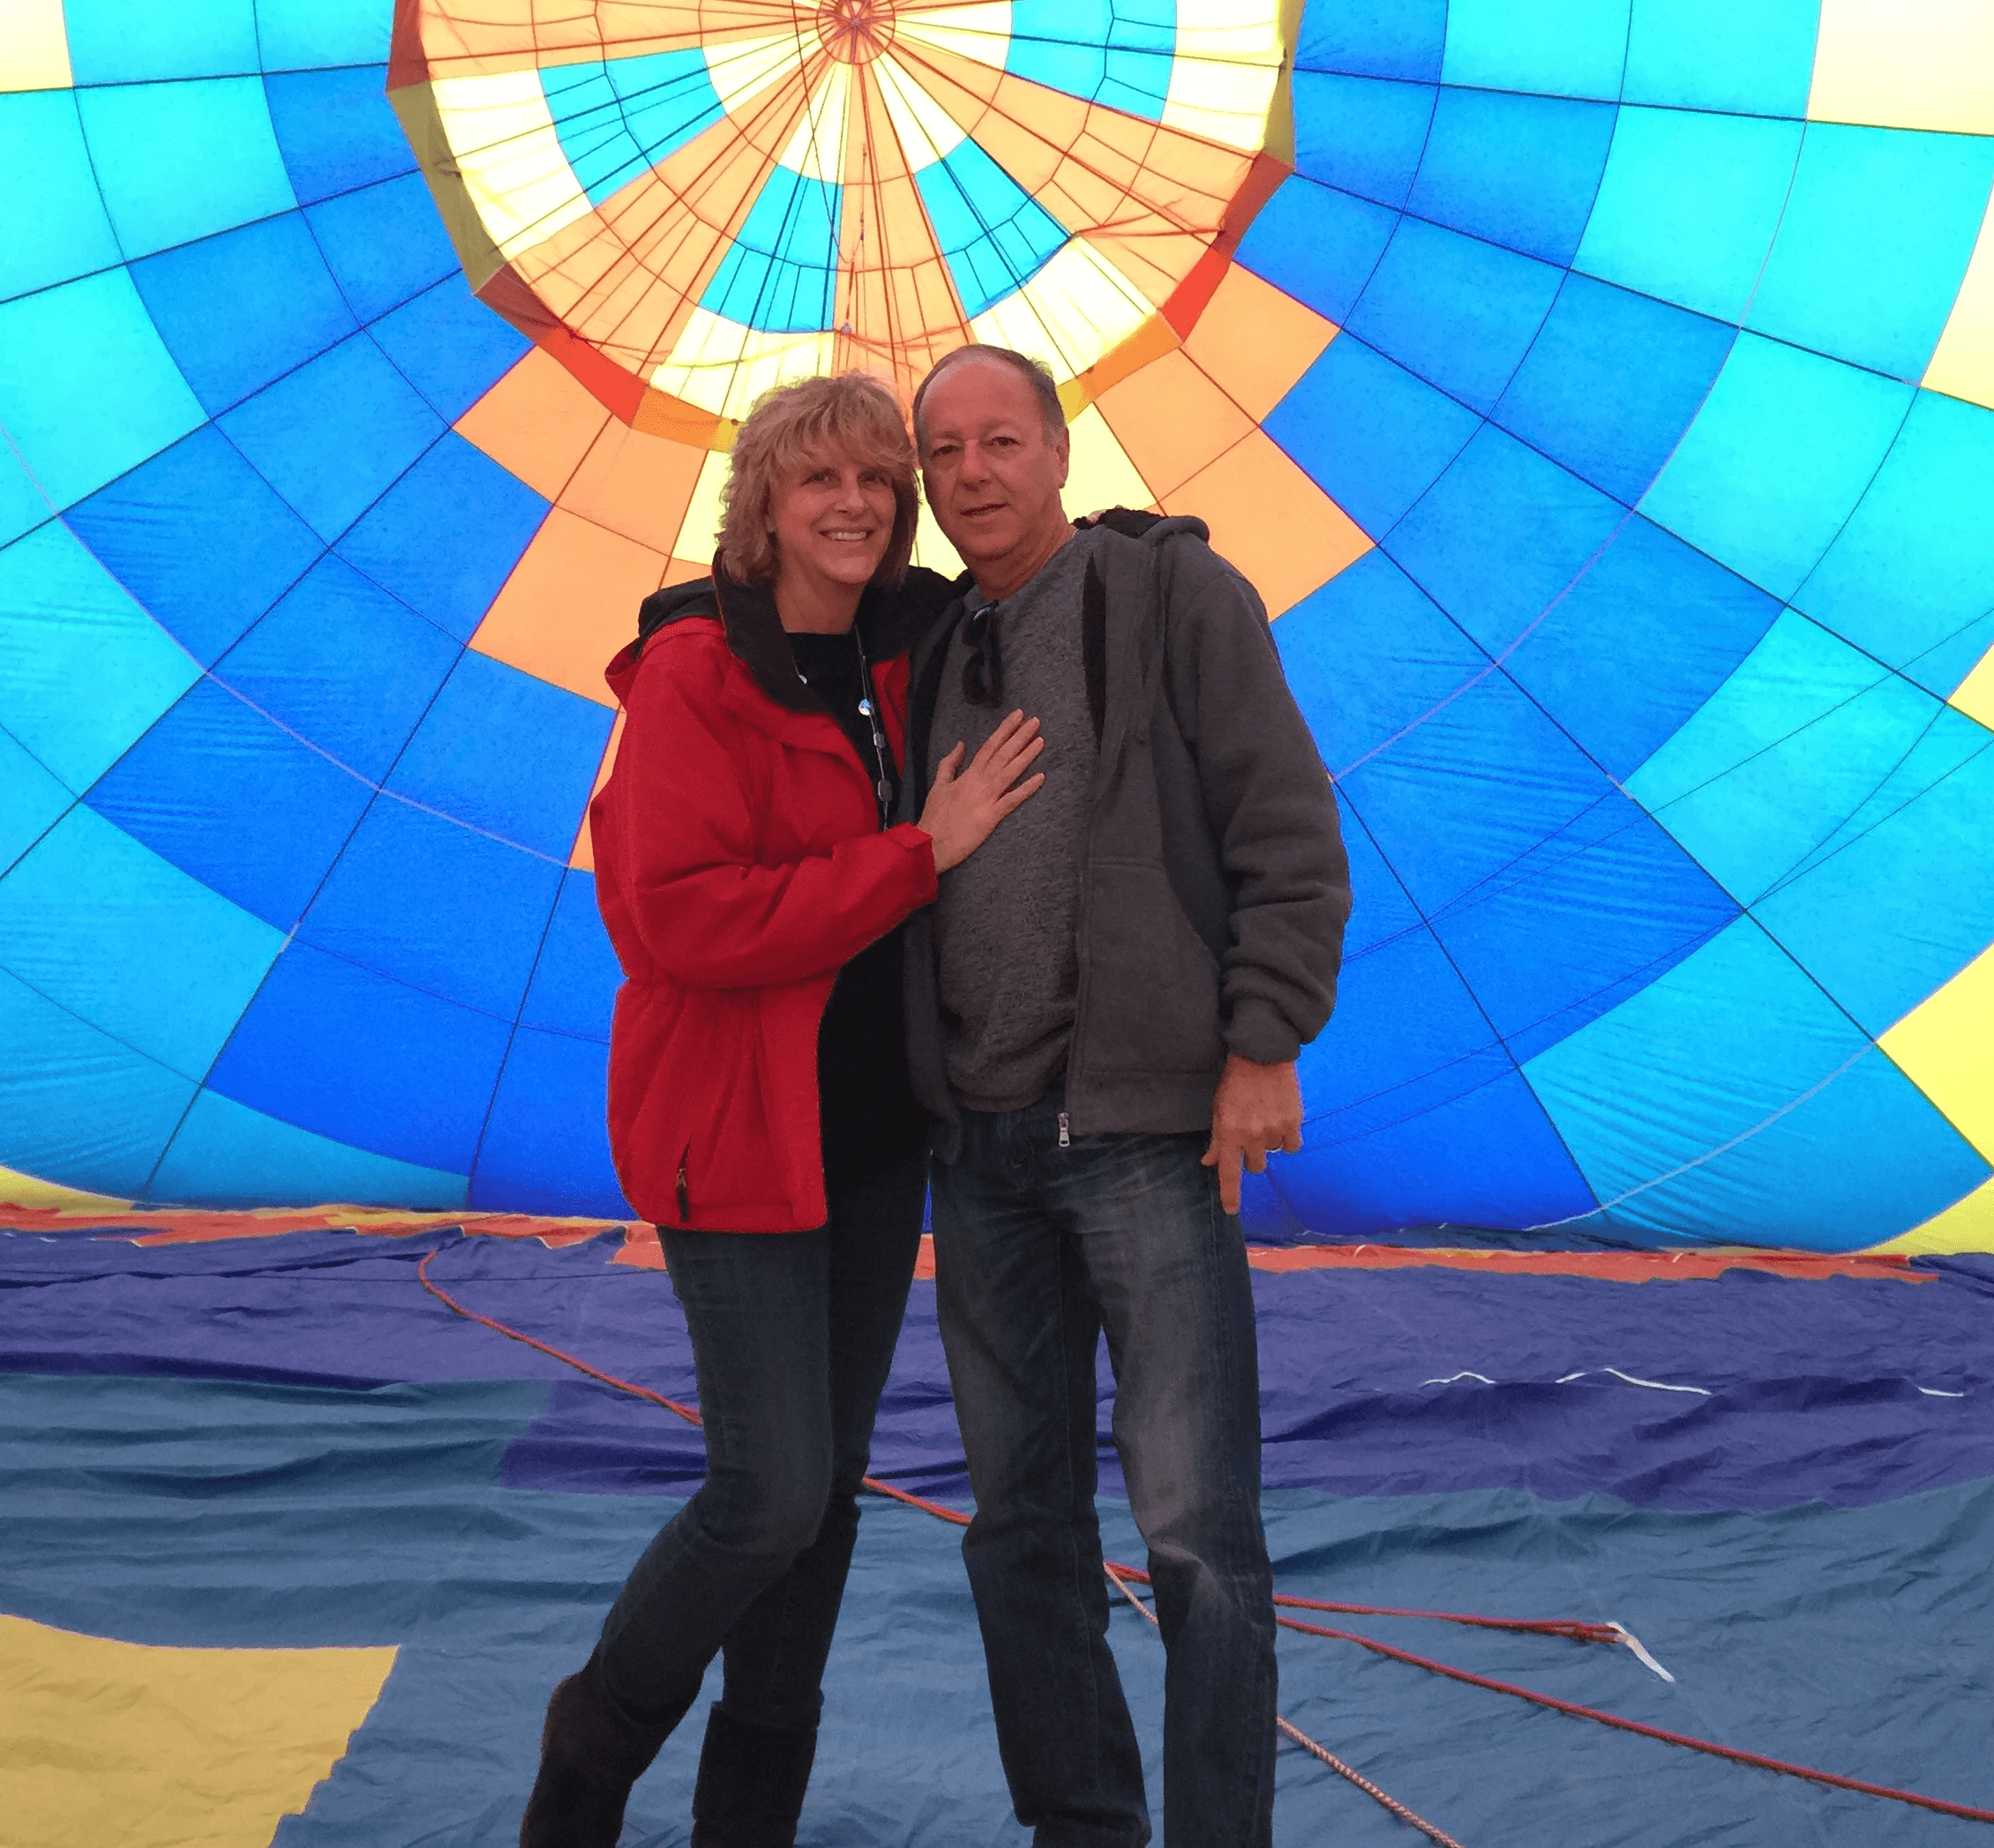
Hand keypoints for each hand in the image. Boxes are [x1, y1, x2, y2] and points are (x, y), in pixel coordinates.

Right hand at [918, 711, 1045, 872]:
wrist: (930, 844)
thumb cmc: (934, 817)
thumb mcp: (939, 785)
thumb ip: (950, 763)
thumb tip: (961, 744)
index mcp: (968, 775)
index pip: (989, 746)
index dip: (1004, 730)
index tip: (1018, 715)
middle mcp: (979, 783)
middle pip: (1002, 754)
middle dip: (1020, 736)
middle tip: (1035, 720)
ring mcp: (986, 800)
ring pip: (1009, 773)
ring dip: (1026, 756)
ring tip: (1041, 740)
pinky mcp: (991, 818)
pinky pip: (1011, 800)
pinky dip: (1026, 789)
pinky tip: (1041, 777)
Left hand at [1202, 1055, 1302, 1215]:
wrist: (1263, 1056)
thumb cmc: (1235, 1082)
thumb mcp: (1218, 1109)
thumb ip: (1217, 1139)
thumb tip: (1209, 1161)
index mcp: (1228, 1133)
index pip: (1228, 1173)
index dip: (1230, 1195)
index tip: (1231, 1210)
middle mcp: (1251, 1136)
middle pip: (1255, 1167)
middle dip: (1252, 1156)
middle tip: (1251, 1134)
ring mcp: (1273, 1131)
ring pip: (1273, 1154)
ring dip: (1269, 1143)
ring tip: (1266, 1119)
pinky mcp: (1293, 1123)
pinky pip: (1291, 1146)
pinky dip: (1287, 1139)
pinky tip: (1281, 1122)